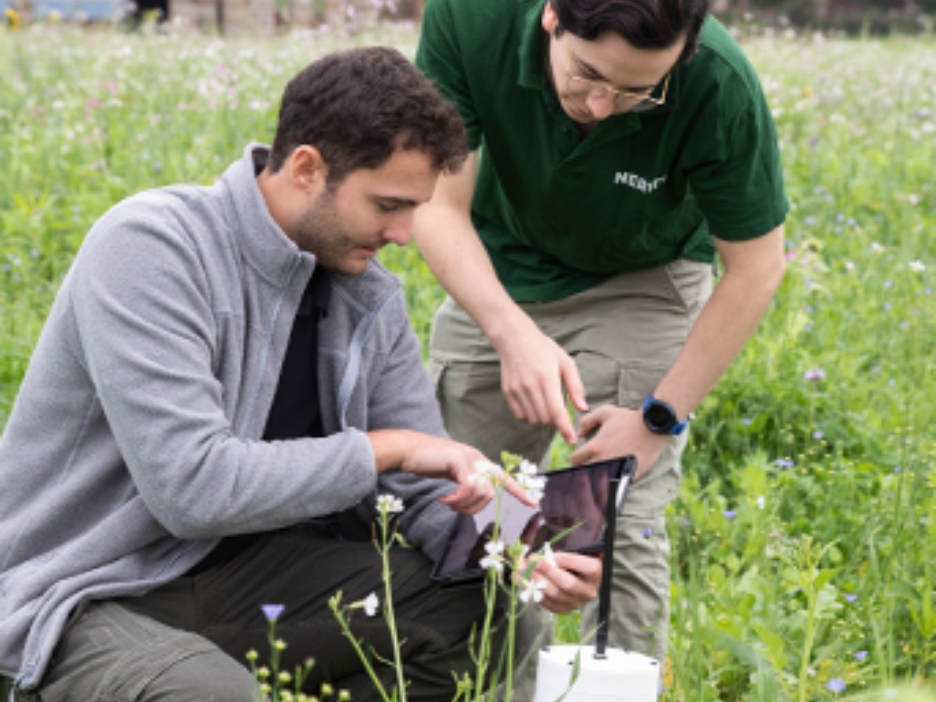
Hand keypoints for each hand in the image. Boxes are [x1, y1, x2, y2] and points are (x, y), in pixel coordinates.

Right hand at [368, 430, 536, 514]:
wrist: (407, 449)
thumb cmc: (426, 462)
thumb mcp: (451, 473)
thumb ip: (465, 482)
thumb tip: (473, 498)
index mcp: (477, 461)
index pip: (503, 477)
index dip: (519, 491)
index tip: (533, 503)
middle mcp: (477, 458)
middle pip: (491, 492)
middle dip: (475, 508)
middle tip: (456, 509)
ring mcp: (469, 458)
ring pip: (481, 492)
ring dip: (464, 505)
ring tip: (449, 503)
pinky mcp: (458, 461)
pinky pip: (468, 488)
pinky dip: (457, 499)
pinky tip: (444, 499)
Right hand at [493, 317, 587, 444]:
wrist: (515, 339)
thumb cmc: (544, 349)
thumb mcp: (565, 362)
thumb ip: (575, 386)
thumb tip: (582, 408)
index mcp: (547, 378)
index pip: (557, 411)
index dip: (565, 428)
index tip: (571, 440)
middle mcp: (530, 386)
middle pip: (545, 419)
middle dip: (555, 419)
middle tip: (558, 406)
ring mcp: (517, 390)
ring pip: (533, 419)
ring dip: (542, 417)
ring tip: (545, 402)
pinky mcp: (507, 392)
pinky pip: (520, 415)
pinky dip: (529, 414)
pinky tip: (533, 401)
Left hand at [526, 551, 601, 613]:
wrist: (576, 579)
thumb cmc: (573, 562)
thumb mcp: (573, 553)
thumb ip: (561, 555)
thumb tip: (538, 557)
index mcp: (595, 573)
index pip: (588, 568)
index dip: (569, 561)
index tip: (552, 555)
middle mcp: (588, 591)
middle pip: (568, 583)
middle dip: (548, 572)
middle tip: (532, 562)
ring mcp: (576, 603)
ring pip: (555, 594)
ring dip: (535, 582)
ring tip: (521, 572)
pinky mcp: (563, 609)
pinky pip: (547, 603)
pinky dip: (533, 592)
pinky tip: (521, 582)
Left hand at [569, 405, 669, 480]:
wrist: (653, 428)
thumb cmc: (630, 419)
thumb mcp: (606, 412)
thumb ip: (588, 420)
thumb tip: (579, 434)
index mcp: (595, 447)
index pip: (575, 460)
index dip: (576, 459)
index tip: (581, 458)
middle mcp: (602, 460)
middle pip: (584, 474)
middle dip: (584, 470)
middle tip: (589, 467)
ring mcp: (616, 470)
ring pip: (597, 481)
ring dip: (597, 478)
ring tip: (599, 475)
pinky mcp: (628, 477)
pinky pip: (614, 485)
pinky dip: (612, 483)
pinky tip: (612, 480)